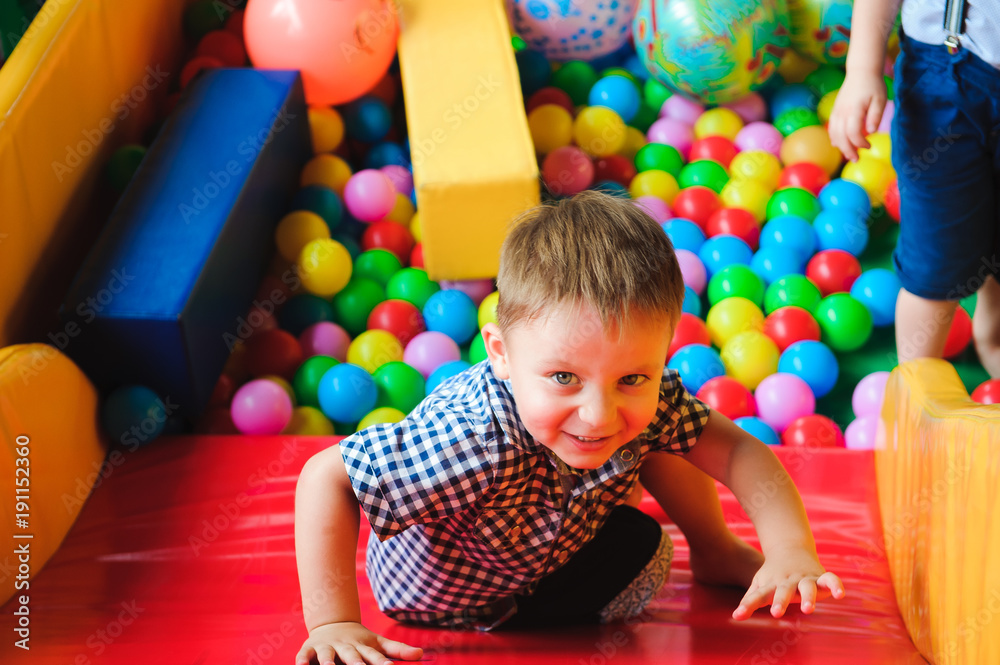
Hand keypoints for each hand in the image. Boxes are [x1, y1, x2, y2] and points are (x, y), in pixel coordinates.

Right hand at [295, 621, 423, 664]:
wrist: (332, 624)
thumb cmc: (359, 640)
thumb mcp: (378, 643)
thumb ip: (398, 649)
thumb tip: (421, 654)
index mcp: (363, 648)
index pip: (375, 657)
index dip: (382, 664)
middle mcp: (345, 648)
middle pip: (352, 657)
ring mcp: (327, 648)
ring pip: (326, 657)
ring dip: (327, 663)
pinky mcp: (309, 649)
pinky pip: (304, 656)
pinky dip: (301, 661)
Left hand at [731, 548, 845, 619]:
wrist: (789, 548)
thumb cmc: (772, 573)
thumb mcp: (760, 584)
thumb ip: (750, 600)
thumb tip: (734, 617)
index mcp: (771, 584)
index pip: (758, 595)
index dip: (748, 605)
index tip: (739, 615)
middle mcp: (788, 581)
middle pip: (783, 591)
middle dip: (780, 601)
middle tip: (775, 612)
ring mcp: (805, 578)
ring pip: (807, 586)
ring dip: (807, 597)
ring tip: (807, 610)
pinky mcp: (820, 577)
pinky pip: (830, 579)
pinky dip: (835, 585)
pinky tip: (840, 595)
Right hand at [827, 71, 886, 161]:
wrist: (861, 71)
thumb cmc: (874, 85)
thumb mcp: (880, 99)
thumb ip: (876, 116)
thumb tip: (872, 132)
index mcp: (855, 110)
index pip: (853, 133)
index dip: (860, 143)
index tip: (869, 146)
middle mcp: (843, 112)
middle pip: (841, 137)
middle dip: (848, 150)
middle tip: (856, 159)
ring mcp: (837, 112)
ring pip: (834, 134)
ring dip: (840, 146)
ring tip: (849, 154)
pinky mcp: (835, 111)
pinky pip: (831, 128)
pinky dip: (834, 138)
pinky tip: (838, 144)